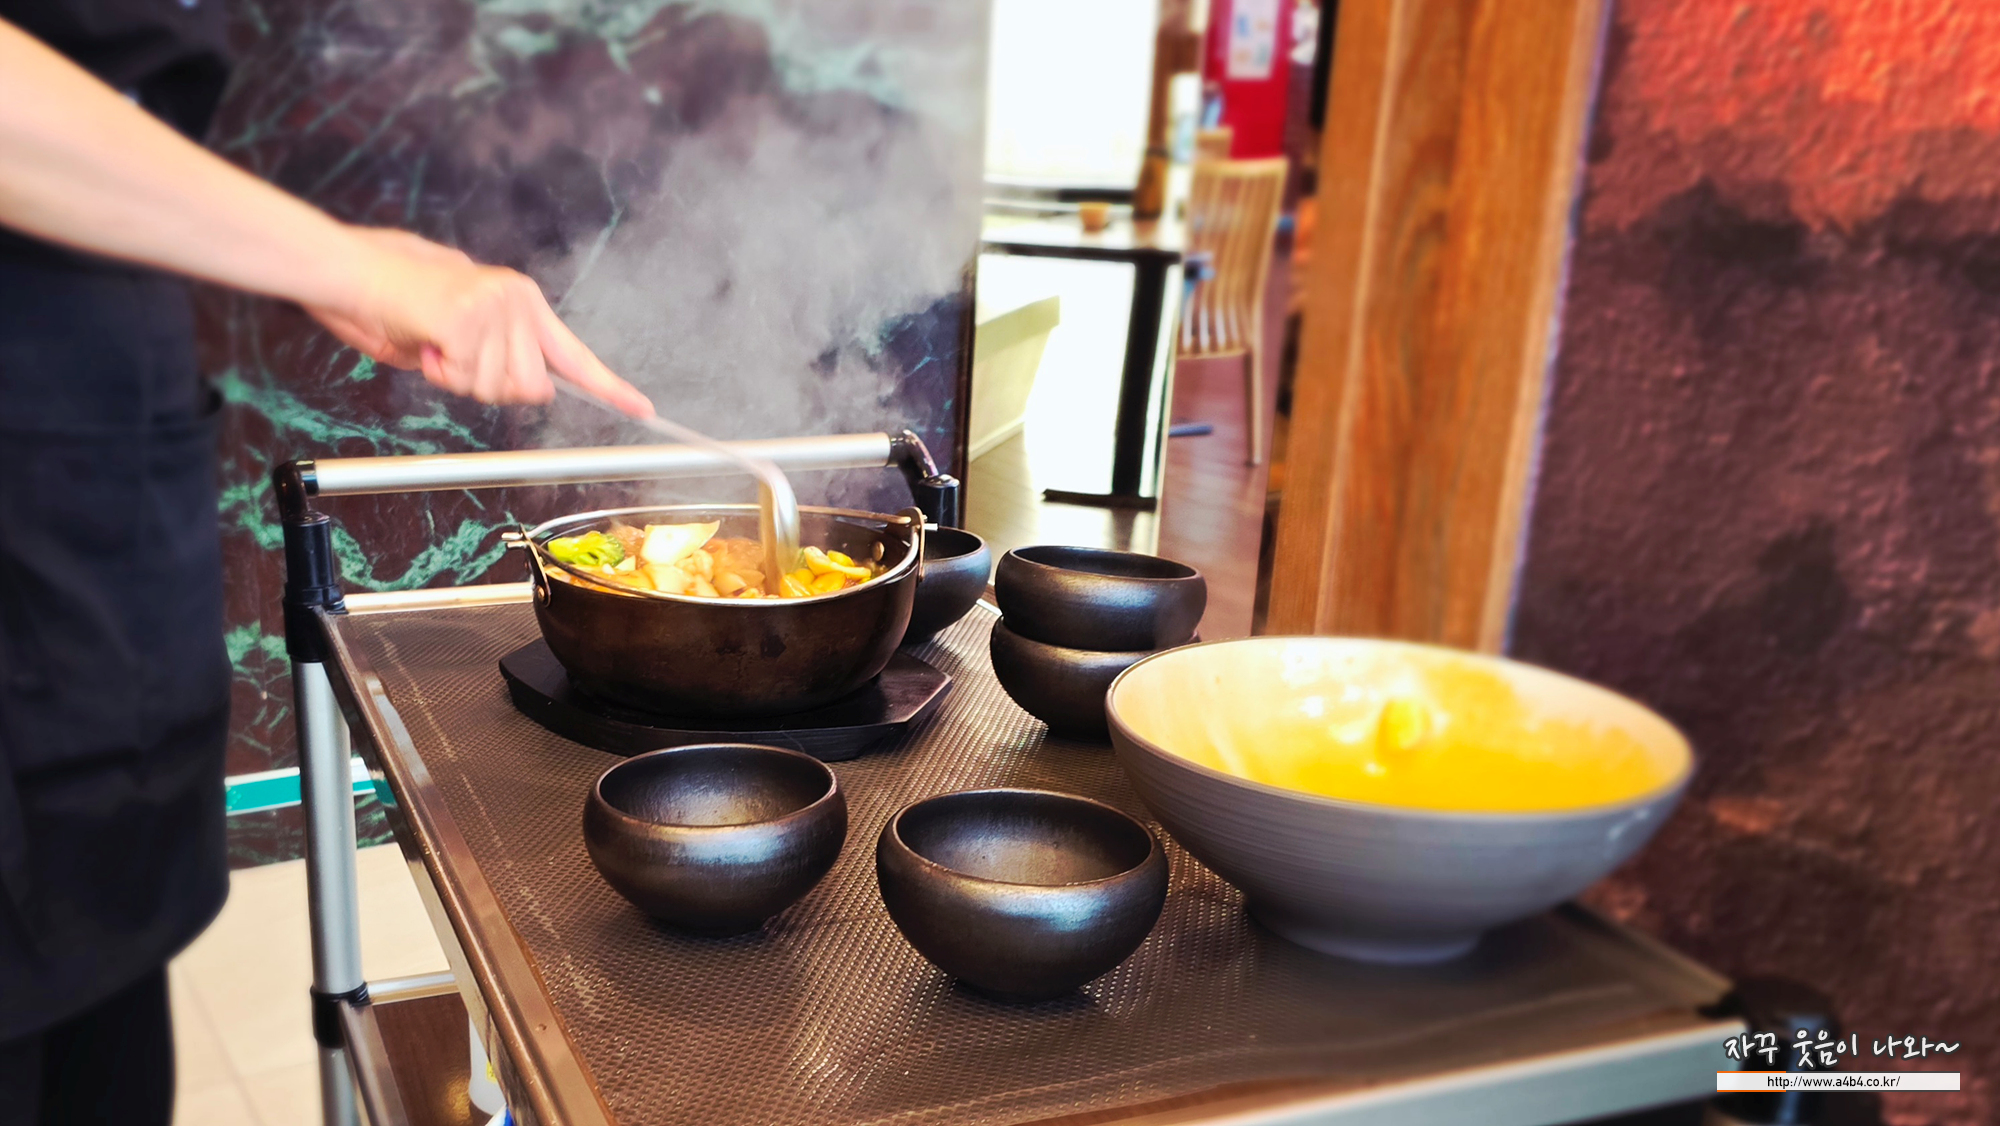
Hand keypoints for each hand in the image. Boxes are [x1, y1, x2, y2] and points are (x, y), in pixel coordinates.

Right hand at [307, 227, 653, 416]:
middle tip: (456, 360)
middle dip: (492, 389)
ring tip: (435, 342)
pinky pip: (463, 378)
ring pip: (495, 388)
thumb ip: (505, 356)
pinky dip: (438, 371)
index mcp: (523, 301)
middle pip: (531, 389)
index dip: (609, 387)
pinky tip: (424, 340)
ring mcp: (493, 308)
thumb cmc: (404, 303)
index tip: (641, 409)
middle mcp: (516, 301)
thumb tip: (537, 389)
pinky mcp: (464, 319)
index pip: (574, 354)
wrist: (356, 271)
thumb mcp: (468, 331)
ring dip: (459, 379)